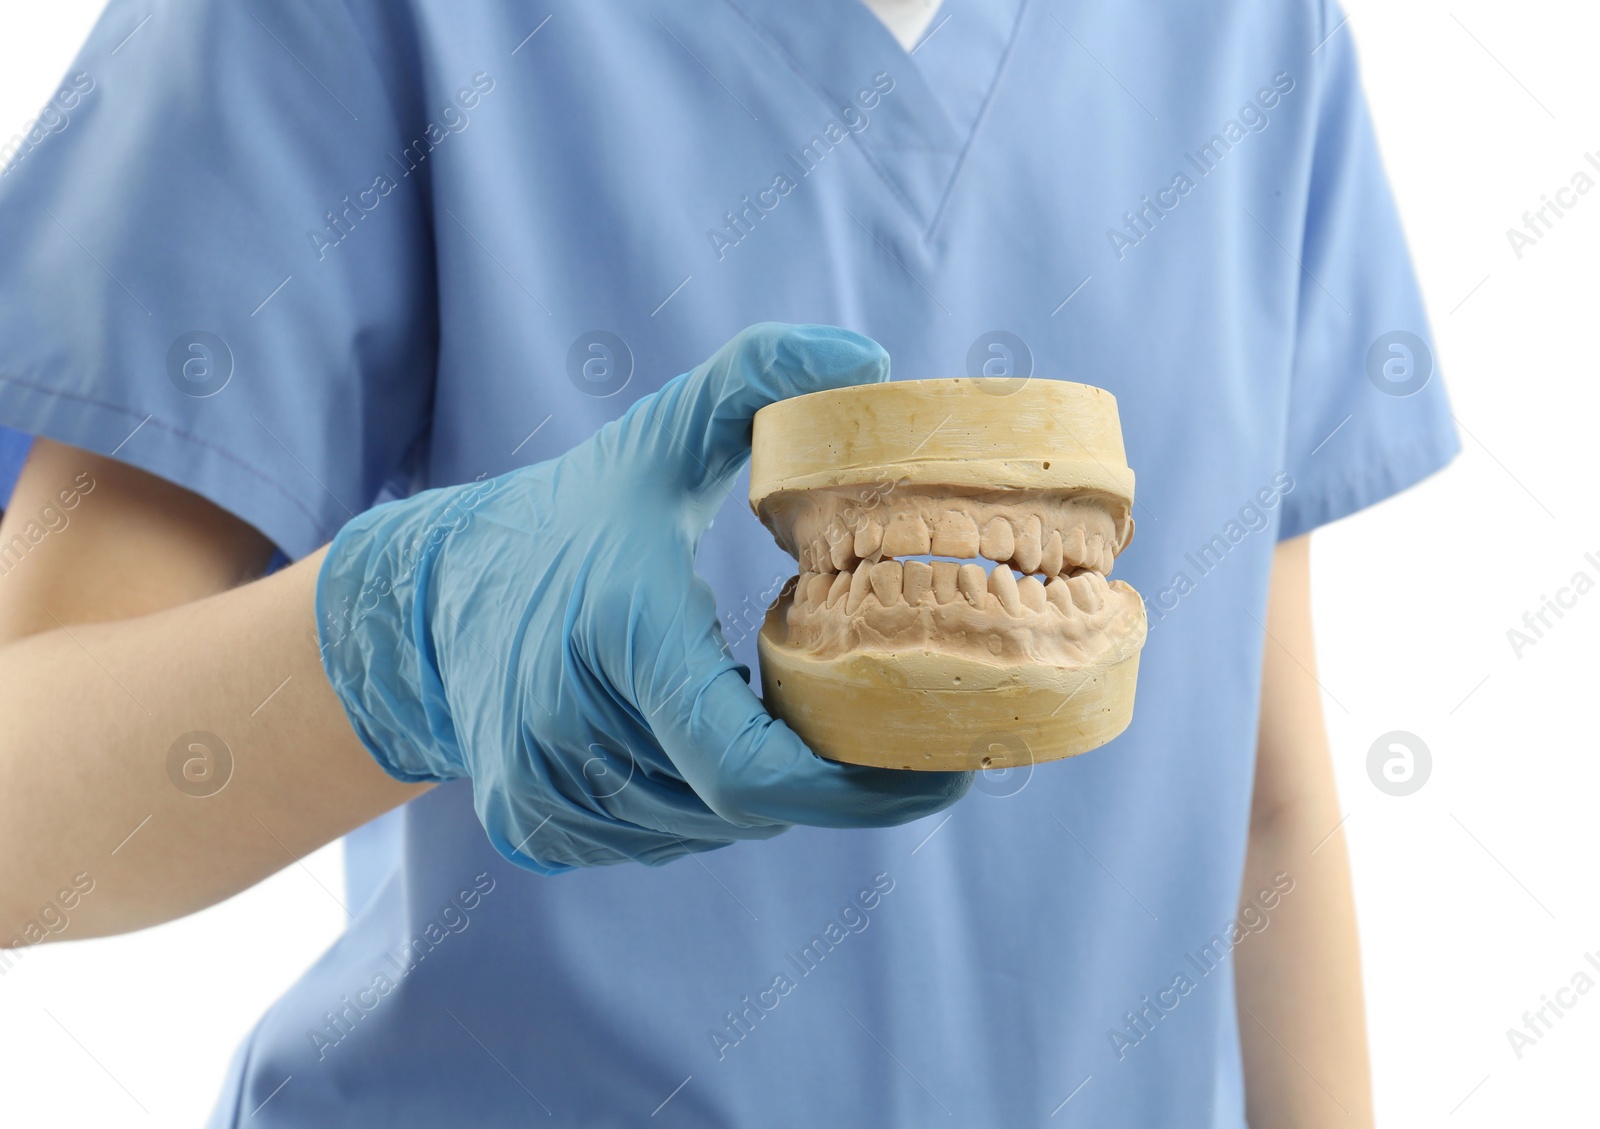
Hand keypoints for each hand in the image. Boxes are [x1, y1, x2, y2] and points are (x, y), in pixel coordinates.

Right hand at [316, 323, 971, 871]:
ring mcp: (544, 794)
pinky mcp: (532, 829)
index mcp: (621, 639)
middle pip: (747, 805)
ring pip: (708, 829)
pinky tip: (705, 743)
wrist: (434, 597)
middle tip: (889, 730)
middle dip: (827, 778)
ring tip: (786, 722)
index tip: (945, 771)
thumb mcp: (657, 437)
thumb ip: (755, 380)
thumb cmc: (565, 516)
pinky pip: (660, 840)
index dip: (860, 790)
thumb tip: (866, 358)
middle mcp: (571, 734)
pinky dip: (702, 805)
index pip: (754, 768)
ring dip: (763, 790)